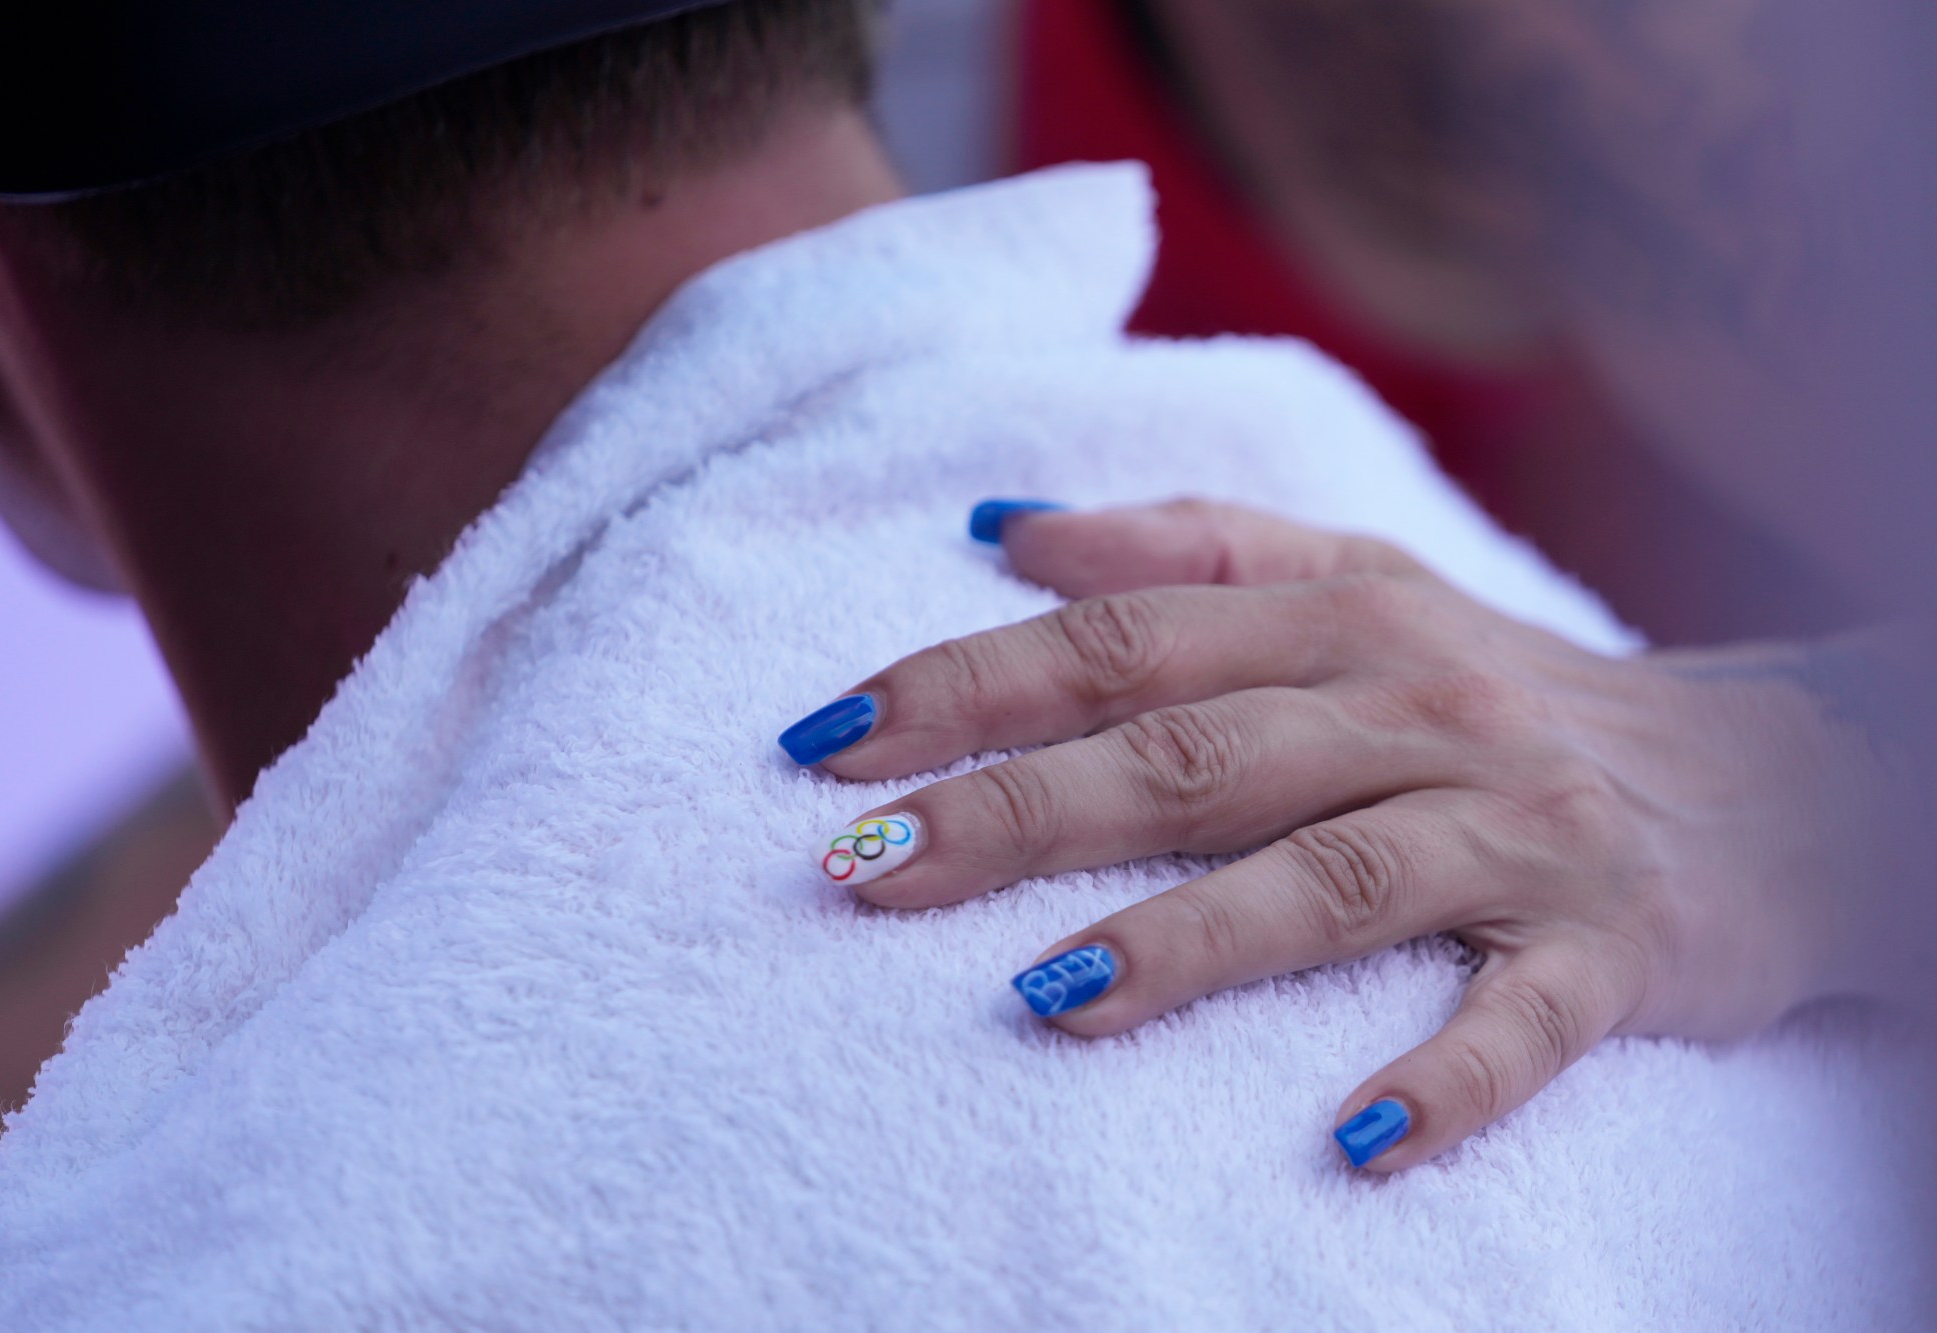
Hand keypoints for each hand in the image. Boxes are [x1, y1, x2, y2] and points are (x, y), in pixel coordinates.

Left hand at [784, 499, 1898, 1169]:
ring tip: (1046, 1000)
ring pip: (1333, 877)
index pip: (1122, 635)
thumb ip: (1188, 545)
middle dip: (1018, 812)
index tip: (827, 738)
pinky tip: (1350, 1148)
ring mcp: (1515, 827)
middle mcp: (1415, 704)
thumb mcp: (1361, 582)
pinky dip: (1443, 1081)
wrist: (1779, 772)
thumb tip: (1003, 530)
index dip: (968, 680)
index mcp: (1337, 614)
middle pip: (1192, 752)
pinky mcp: (1609, 945)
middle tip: (863, 873)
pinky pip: (1521, 1021)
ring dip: (1190, 941)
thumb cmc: (1509, 688)